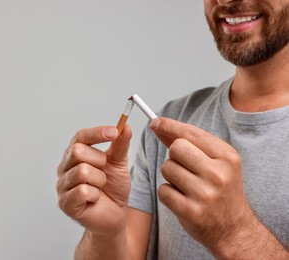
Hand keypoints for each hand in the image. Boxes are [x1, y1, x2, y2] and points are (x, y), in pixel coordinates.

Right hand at [57, 125, 131, 235]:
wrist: (114, 216)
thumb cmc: (113, 189)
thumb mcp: (119, 164)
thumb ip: (120, 145)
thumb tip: (125, 127)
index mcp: (75, 154)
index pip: (80, 136)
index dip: (97, 132)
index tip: (114, 132)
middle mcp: (65, 167)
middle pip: (77, 151)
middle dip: (99, 161)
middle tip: (104, 172)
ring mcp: (62, 185)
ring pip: (82, 171)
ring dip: (99, 180)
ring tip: (100, 187)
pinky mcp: (65, 203)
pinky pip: (82, 191)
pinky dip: (95, 194)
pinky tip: (95, 198)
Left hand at [150, 117, 254, 254]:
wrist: (234, 230)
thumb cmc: (222, 191)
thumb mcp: (218, 163)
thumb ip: (191, 143)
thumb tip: (159, 125)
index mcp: (227, 157)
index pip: (191, 133)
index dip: (170, 125)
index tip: (155, 122)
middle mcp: (218, 173)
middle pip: (176, 148)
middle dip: (175, 156)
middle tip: (185, 168)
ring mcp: (204, 193)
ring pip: (167, 168)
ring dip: (171, 176)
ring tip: (187, 186)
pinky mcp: (190, 211)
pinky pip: (163, 190)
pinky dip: (168, 193)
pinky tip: (182, 199)